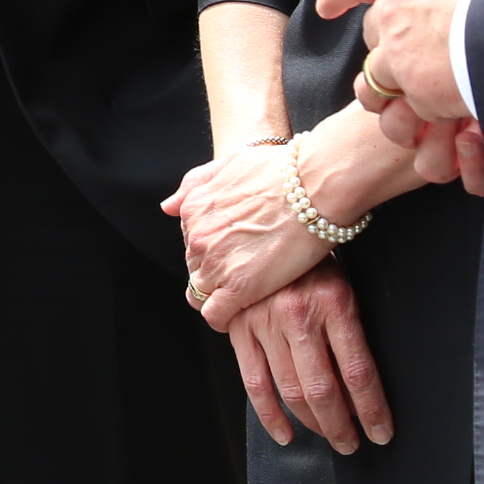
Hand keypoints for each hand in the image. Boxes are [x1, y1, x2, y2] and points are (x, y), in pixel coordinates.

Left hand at [167, 101, 413, 325]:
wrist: (315, 184)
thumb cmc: (282, 170)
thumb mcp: (229, 163)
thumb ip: (196, 183)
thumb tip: (168, 207)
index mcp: (194, 209)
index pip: (191, 243)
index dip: (212, 252)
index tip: (232, 256)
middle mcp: (197, 237)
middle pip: (195, 268)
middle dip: (215, 274)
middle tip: (245, 274)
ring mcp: (216, 263)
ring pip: (201, 294)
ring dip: (219, 297)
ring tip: (245, 296)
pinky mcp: (239, 287)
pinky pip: (216, 315)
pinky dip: (224, 320)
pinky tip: (240, 315)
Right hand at [224, 273, 390, 453]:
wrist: (271, 224)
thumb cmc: (314, 259)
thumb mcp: (344, 285)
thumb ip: (349, 330)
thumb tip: (358, 386)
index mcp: (334, 303)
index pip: (358, 372)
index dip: (371, 409)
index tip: (381, 432)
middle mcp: (299, 315)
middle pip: (323, 389)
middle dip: (341, 425)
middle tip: (353, 443)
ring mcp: (265, 323)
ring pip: (290, 390)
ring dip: (313, 424)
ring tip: (330, 438)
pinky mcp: (240, 330)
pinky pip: (254, 383)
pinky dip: (269, 415)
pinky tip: (285, 434)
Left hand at [316, 0, 483, 155]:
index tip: (327, 7)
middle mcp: (392, 10)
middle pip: (371, 33)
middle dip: (385, 46)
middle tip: (413, 57)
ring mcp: (399, 55)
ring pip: (379, 79)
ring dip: (395, 89)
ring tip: (422, 96)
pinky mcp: (417, 93)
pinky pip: (411, 111)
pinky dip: (427, 115)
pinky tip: (450, 116)